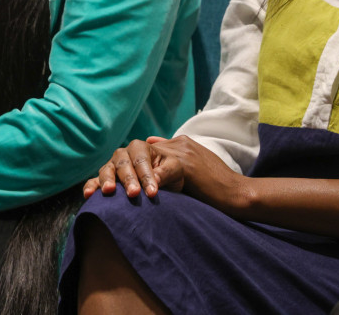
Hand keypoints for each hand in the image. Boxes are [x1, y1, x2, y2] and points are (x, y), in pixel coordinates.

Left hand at [82, 136, 246, 211]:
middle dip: (114, 171)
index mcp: (176, 145)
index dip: (120, 168)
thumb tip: (149, 157)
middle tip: (100, 190)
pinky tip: (133, 196)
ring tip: (108, 193)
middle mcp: (177, 143)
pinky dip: (145, 183)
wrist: (238, 195)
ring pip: (141, 159)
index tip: (103, 184)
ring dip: (124, 178)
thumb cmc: (214, 191)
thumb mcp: (188, 176)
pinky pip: (160, 171)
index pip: (140, 151)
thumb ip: (170, 166)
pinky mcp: (186, 163)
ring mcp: (181, 150)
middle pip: (135, 151)